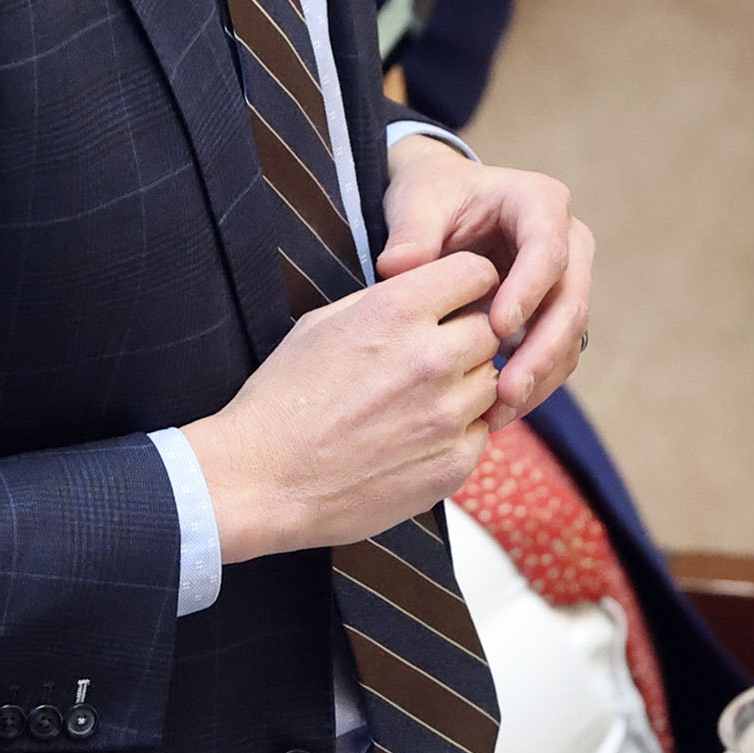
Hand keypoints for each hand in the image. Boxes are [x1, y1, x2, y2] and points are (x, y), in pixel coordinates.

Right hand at [184, 252, 500, 559]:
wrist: (262, 480)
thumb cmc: (283, 399)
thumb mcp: (324, 322)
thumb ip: (386, 301)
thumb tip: (428, 291)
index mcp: (397, 310)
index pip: (477, 273)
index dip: (470, 285)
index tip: (458, 301)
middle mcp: (431, 358)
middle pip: (490, 331)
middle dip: (466, 339)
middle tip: (432, 358)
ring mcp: (446, 415)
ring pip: (491, 383)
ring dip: (465, 387)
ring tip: (417, 402)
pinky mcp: (452, 464)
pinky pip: (481, 433)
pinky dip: (458, 433)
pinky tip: (415, 437)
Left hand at [377, 136, 591, 428]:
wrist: (444, 208)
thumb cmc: (433, 197)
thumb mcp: (418, 200)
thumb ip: (411, 231)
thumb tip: (398, 266)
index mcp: (540, 203)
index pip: (548, 248)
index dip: (528, 289)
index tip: (497, 328)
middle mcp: (568, 241)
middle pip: (571, 299)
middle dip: (543, 349)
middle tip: (508, 389)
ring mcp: (567, 282)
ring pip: (571, 336)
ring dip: (541, 377)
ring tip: (500, 412)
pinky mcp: (555, 316)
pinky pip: (556, 356)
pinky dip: (533, 385)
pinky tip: (497, 412)